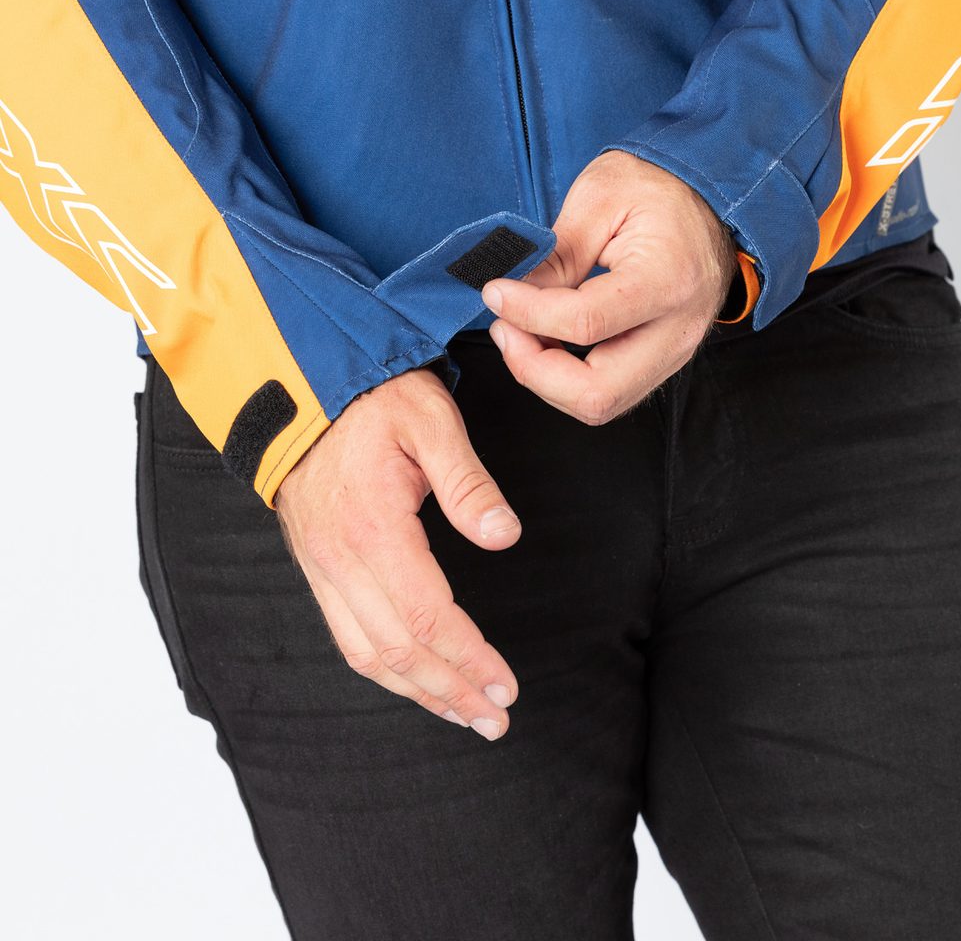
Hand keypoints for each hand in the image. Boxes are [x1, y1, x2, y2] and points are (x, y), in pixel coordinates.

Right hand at [275, 366, 521, 740]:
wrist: (304, 393)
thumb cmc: (372, 402)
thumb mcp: (429, 421)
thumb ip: (467, 482)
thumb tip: (503, 534)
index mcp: (374, 528)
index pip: (427, 617)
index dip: (469, 659)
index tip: (504, 685)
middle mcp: (341, 561)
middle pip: (399, 651)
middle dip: (451, 691)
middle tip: (496, 718)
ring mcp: (323, 569)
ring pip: (368, 655)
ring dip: (418, 692)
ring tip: (463, 714)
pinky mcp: (318, 569)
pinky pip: (347, 638)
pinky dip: (385, 671)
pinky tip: (414, 682)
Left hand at [481, 150, 738, 423]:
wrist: (712, 200)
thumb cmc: (659, 189)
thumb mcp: (600, 196)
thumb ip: (556, 253)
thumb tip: (512, 296)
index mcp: (667, 279)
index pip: (585, 323)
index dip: (527, 314)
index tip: (495, 292)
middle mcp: (678, 331)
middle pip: (597, 394)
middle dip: (533, 371)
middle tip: (505, 329)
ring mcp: (675, 354)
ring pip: (600, 405)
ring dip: (546, 379)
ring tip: (522, 332)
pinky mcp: (662, 363)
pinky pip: (608, 394)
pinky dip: (565, 379)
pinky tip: (547, 343)